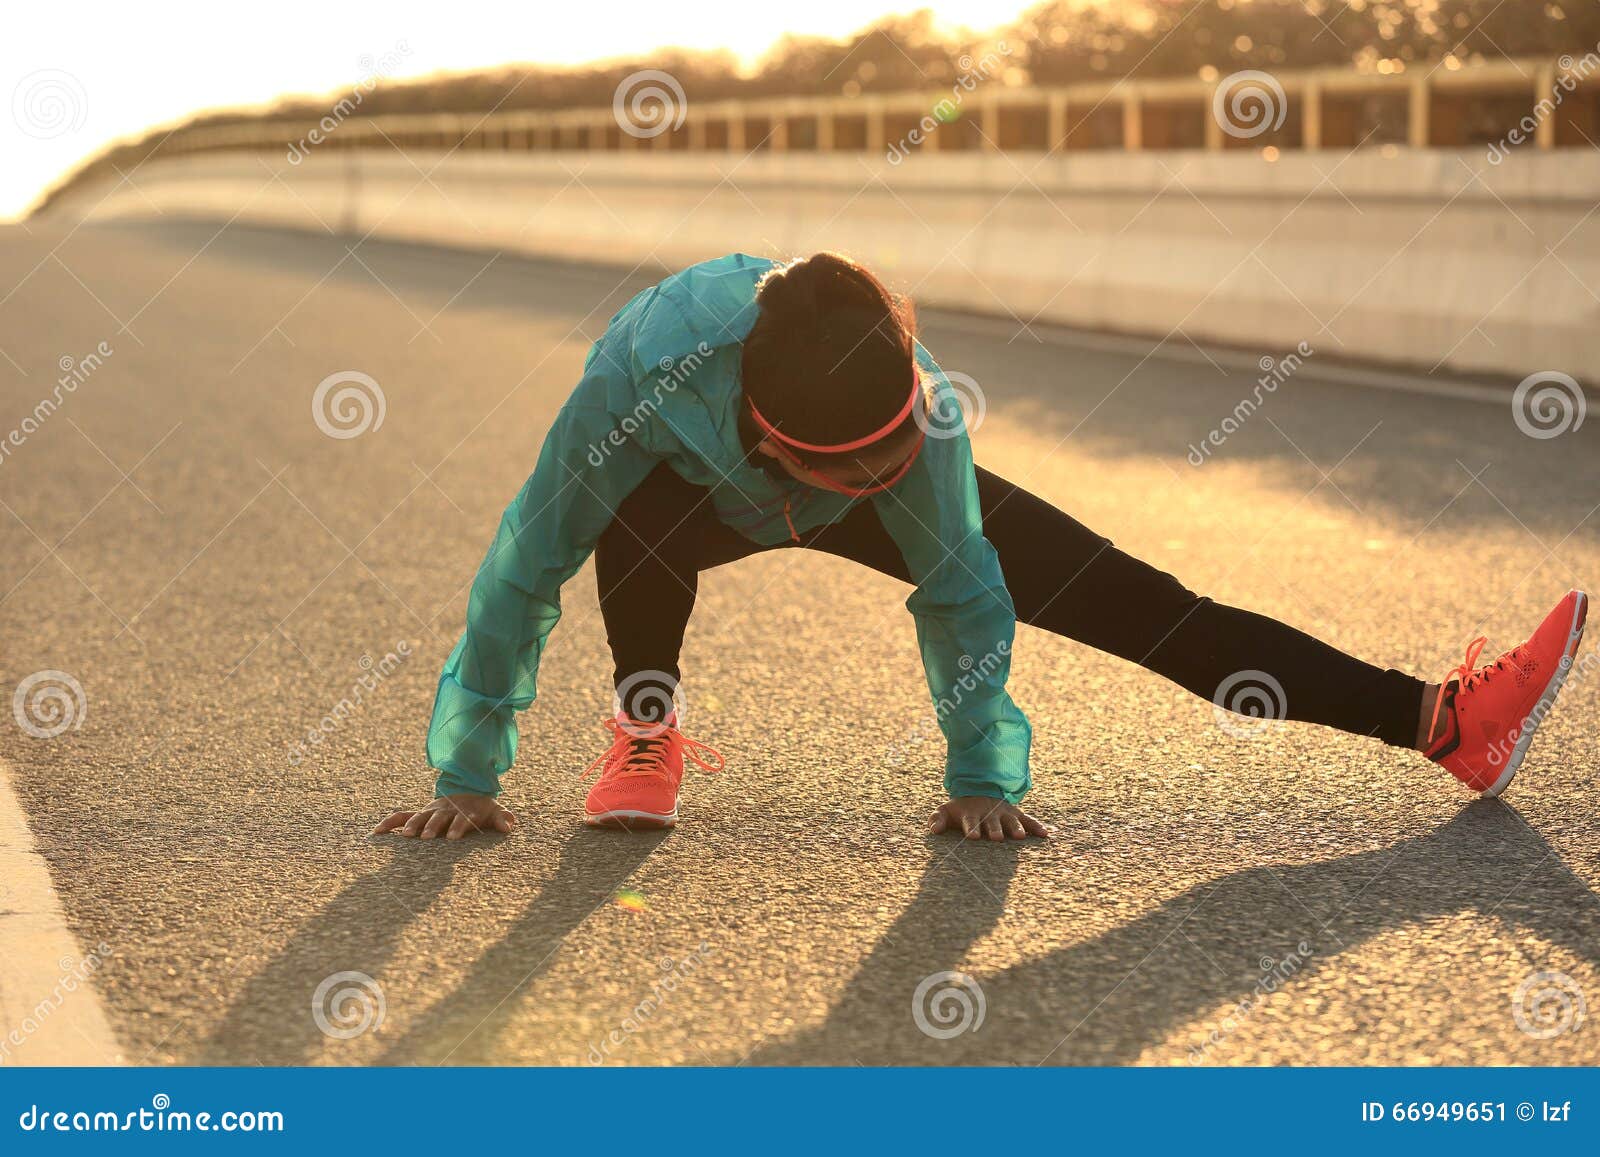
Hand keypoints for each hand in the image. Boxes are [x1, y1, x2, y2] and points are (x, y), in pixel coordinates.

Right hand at [375, 793, 516, 839]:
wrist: (466, 793)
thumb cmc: (481, 809)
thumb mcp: (494, 812)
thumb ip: (502, 818)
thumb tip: (509, 826)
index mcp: (465, 811)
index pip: (463, 818)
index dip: (459, 826)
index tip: (454, 838)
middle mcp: (446, 810)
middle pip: (439, 818)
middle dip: (433, 826)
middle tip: (426, 837)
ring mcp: (431, 811)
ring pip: (420, 816)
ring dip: (413, 825)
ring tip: (406, 837)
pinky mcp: (419, 814)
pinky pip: (401, 817)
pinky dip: (389, 823)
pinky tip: (376, 833)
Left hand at [928, 797, 1051, 841]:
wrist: (979, 793)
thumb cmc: (960, 810)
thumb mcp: (945, 811)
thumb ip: (937, 819)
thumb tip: (933, 829)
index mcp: (971, 814)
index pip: (970, 821)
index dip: (971, 827)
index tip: (972, 836)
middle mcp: (989, 814)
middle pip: (992, 823)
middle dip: (994, 829)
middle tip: (996, 837)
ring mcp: (1004, 815)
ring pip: (1011, 821)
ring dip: (1015, 828)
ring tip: (1020, 837)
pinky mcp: (1017, 815)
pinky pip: (1028, 820)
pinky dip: (1037, 826)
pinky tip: (1046, 834)